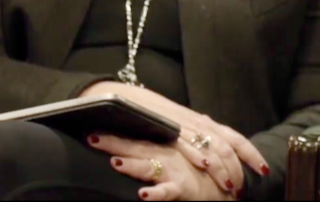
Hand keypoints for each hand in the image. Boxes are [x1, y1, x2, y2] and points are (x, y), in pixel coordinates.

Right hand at [80, 82, 268, 193]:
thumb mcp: (185, 128)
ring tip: (231, 187)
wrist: (130, 101)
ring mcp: (185, 127)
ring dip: (223, 169)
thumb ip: (200, 138)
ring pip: (211, 148)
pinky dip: (197, 154)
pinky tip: (206, 166)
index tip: (264, 170)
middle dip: (239, 168)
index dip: (252, 154)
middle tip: (243, 188)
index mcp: (206, 123)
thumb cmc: (159, 118)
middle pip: (228, 146)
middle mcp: (200, 124)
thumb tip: (218, 156)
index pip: (236, 139)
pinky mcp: (169, 130)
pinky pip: (187, 144)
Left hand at [90, 133, 229, 200]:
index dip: (115, 131)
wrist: (226, 185)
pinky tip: (142, 195)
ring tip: (115, 162)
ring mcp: (174, 169)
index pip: (135, 135)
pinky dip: (155, 194)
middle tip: (93, 138)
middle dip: (114, 143)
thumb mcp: (178, 155)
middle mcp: (167, 154)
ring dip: (132, 165)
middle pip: (136, 147)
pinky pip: (166, 192)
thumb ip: (159, 148)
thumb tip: (138, 139)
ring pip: (149, 166)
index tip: (93, 124)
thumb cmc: (199, 171)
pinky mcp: (183, 187)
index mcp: (164, 145)